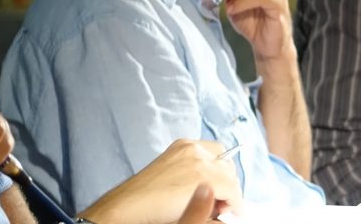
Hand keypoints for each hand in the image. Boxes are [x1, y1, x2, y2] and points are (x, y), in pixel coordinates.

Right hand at [78, 139, 240, 223]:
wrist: (125, 209)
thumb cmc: (144, 201)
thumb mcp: (172, 178)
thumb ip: (193, 178)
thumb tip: (217, 194)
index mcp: (184, 147)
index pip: (217, 153)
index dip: (222, 173)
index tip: (222, 190)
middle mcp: (193, 149)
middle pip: (227, 164)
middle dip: (228, 183)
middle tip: (222, 204)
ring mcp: (199, 162)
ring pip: (231, 178)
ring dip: (230, 195)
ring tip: (222, 211)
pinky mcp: (204, 177)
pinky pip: (232, 191)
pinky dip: (235, 203)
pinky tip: (232, 212)